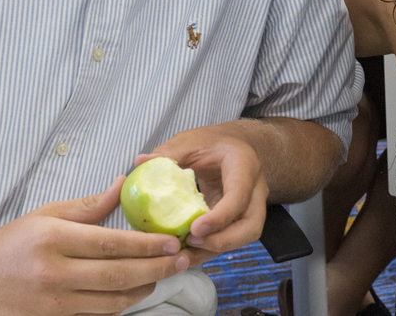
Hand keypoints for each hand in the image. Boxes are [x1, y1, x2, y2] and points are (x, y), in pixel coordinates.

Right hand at [0, 176, 188, 315]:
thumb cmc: (14, 241)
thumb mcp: (49, 214)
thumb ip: (91, 205)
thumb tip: (126, 183)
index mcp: (53, 240)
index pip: (111, 244)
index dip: (147, 245)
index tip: (173, 241)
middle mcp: (53, 274)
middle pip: (117, 276)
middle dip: (157, 268)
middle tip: (183, 259)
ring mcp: (53, 303)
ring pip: (112, 301)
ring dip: (145, 288)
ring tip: (166, 273)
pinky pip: (98, 315)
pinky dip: (122, 303)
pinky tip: (138, 289)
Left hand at [141, 126, 268, 265]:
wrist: (232, 146)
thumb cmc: (211, 143)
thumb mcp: (191, 141)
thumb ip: (169, 153)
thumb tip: (141, 161)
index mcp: (244, 165)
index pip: (239, 195)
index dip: (220, 216)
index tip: (194, 229)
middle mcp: (254, 190)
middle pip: (251, 226)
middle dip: (223, 241)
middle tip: (191, 243)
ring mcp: (250, 207)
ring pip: (242, 238)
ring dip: (213, 250)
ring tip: (183, 254)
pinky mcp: (238, 220)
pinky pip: (229, 239)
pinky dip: (208, 250)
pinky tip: (184, 253)